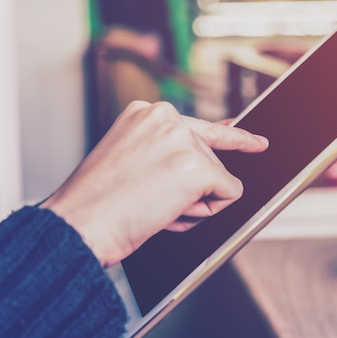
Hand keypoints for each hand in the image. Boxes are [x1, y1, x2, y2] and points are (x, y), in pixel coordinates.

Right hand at [41, 101, 267, 266]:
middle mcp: (167, 118)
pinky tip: (171, 212)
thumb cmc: (97, 202)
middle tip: (152, 200)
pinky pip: (230, 193)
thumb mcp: (130, 159)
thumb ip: (169, 149)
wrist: (79, 224)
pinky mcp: (197, 167)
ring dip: (194, 202)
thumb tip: (213, 150)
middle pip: (210, 160)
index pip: (201, 126)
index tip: (257, 141)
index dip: (231, 137)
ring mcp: (183, 141)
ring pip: (219, 178)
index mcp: (146, 113)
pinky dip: (210, 211)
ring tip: (153, 207)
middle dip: (192, 188)